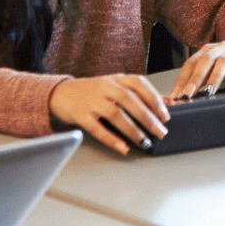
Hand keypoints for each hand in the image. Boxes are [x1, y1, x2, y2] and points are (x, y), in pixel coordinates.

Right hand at [48, 74, 170, 153]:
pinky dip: (111, 139)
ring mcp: (91, 100)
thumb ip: (134, 94)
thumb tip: (164, 104)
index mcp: (115, 78)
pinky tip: (123, 147)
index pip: (138, 83)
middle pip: (129, 99)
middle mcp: (104, 86)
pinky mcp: (79, 114)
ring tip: (144, 141)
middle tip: (160, 131)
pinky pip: (97, 128)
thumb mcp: (112, 86)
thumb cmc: (90, 91)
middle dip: (147, 117)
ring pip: (115, 113)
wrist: (59, 93)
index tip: (165, 114)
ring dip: (132, 129)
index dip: (154, 98)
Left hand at [172, 38, 224, 98]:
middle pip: (205, 61)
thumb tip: (183, 96)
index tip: (176, 95)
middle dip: (195, 79)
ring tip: (209, 92)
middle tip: (188, 95)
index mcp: (207, 51)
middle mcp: (220, 49)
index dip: (182, 79)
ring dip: (215, 77)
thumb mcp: (213, 65)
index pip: (191, 64)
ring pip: (223, 63)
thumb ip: (201, 77)